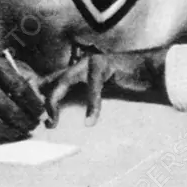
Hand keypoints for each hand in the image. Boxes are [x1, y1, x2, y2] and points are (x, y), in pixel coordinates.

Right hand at [0, 50, 44, 144]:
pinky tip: (2, 136)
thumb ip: (15, 73)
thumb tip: (37, 95)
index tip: (41, 112)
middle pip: (7, 107)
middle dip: (24, 120)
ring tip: (21, 133)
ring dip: (11, 131)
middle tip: (32, 126)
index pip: (19, 86)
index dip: (33, 103)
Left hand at [41, 48, 167, 127]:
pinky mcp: (104, 64)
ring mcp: (90, 62)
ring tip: (53, 123)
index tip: (35, 117)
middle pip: (51, 81)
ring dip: (55, 103)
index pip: (48, 81)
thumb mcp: (100, 96)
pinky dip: (91, 106)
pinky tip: (90, 122)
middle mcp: (79, 64)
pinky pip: (93, 87)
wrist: (151, 71)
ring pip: (64, 81)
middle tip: (45, 124)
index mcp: (75, 71)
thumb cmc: (127, 87)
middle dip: (43, 102)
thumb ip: (83, 100)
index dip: (37, 94)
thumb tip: (67, 121)